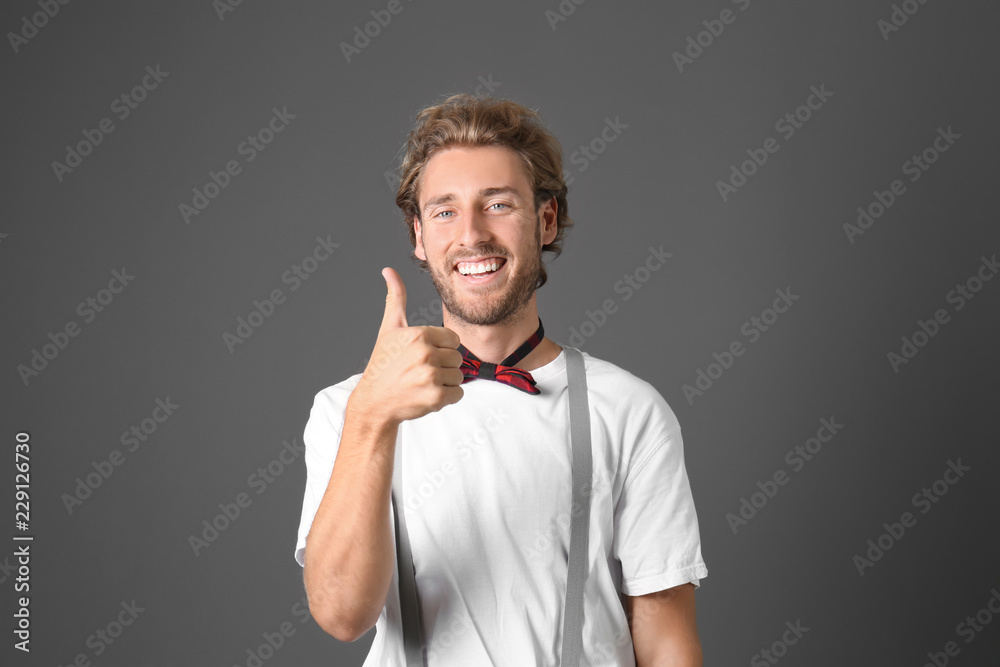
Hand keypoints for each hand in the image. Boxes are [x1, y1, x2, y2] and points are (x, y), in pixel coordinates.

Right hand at [352, 267, 464, 424]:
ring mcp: (431, 376)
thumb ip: (395, 298)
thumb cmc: (384, 364)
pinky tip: (427, 394)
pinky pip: (458, 394)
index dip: (441, 347)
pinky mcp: (435, 397)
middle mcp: (426, 354)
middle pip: (457, 357)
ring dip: (446, 382)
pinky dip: (447, 397)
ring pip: (459, 376)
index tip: (423, 355)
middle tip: (421, 371)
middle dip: (443, 365)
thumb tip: (389, 270)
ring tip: (423, 383)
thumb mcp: (390, 329)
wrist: (375, 401)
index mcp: (419, 334)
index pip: (453, 339)